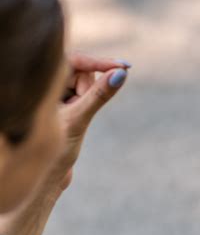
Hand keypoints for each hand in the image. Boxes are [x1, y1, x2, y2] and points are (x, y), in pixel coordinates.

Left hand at [48, 54, 130, 191]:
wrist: (44, 175)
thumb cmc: (53, 150)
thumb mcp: (79, 119)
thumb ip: (99, 95)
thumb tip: (121, 74)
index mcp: (40, 82)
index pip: (75, 60)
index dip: (100, 62)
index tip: (123, 67)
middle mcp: (44, 83)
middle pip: (80, 71)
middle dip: (88, 90)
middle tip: (79, 111)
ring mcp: (52, 91)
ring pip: (83, 83)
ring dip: (86, 100)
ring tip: (72, 120)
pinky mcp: (60, 100)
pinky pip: (83, 93)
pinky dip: (85, 104)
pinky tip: (71, 122)